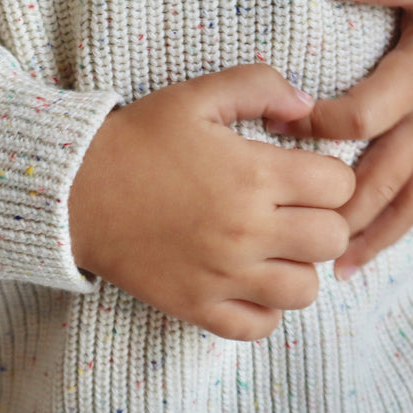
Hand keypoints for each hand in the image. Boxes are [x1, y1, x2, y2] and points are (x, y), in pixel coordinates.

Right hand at [68, 63, 356, 341]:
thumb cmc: (138, 139)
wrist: (74, 189)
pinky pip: (260, 326)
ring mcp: (223, 275)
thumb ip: (259, 86)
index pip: (339, 185)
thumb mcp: (197, 95)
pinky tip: (249, 279)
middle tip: (295, 208)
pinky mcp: (197, 306)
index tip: (306, 172)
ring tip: (274, 246)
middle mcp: (246, 230)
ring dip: (298, 266)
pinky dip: (264, 308)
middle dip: (324, 219)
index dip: (330, 175)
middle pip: (332, 238)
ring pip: (305, 289)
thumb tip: (306, 105)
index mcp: (253, 174)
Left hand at [269, 0, 412, 279]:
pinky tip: (359, 257)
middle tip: (287, 216)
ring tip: (328, 264)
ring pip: (402, 200)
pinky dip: (391, 231)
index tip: (277, 122)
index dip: (319, 124)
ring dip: (365, 233)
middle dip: (334, 198)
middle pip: (379, 174)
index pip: (364, 115)